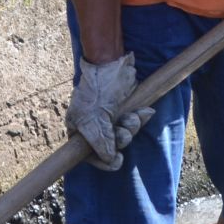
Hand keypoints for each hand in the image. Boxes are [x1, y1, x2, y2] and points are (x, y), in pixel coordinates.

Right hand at [67, 54, 154, 170]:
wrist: (112, 62)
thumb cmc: (96, 89)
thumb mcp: (93, 119)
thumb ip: (100, 142)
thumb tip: (111, 160)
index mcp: (79, 129)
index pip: (87, 155)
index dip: (101, 160)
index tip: (115, 161)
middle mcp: (94, 126)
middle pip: (110, 147)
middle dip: (120, 140)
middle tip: (123, 130)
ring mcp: (110, 118)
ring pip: (124, 135)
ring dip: (131, 128)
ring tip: (132, 117)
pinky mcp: (126, 109)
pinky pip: (135, 122)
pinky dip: (141, 118)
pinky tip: (145, 111)